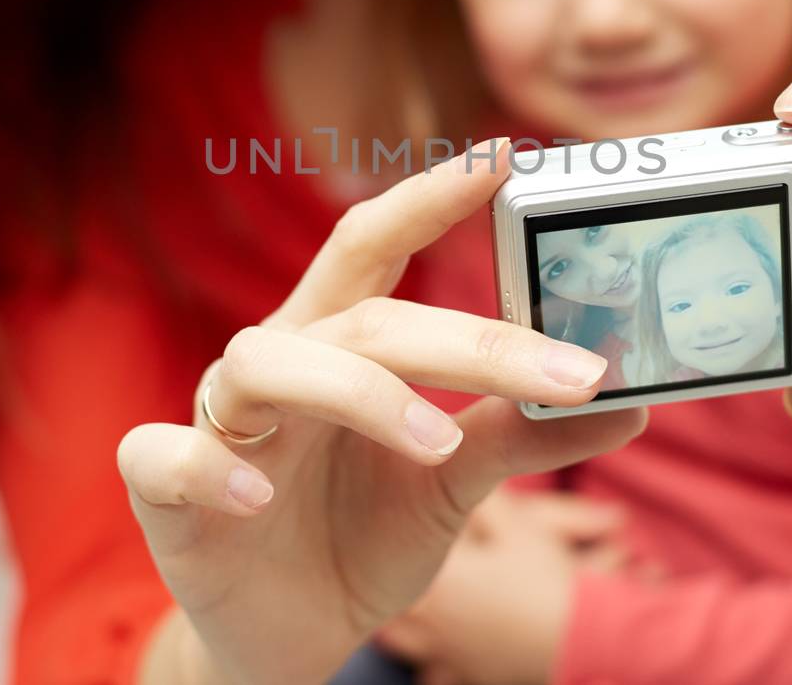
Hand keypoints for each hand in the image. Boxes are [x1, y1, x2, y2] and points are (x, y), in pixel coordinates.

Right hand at [116, 142, 648, 684]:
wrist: (287, 639)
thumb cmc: (359, 536)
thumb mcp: (452, 483)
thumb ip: (518, 435)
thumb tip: (626, 405)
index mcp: (337, 342)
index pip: (377, 246)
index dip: (432, 196)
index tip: (506, 155)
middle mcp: (279, 362)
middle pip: (360, 314)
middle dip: (466, 337)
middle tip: (567, 370)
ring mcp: (219, 422)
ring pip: (265, 363)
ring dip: (359, 395)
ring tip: (439, 442)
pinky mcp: (167, 492)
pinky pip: (166, 457)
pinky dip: (208, 468)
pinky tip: (258, 498)